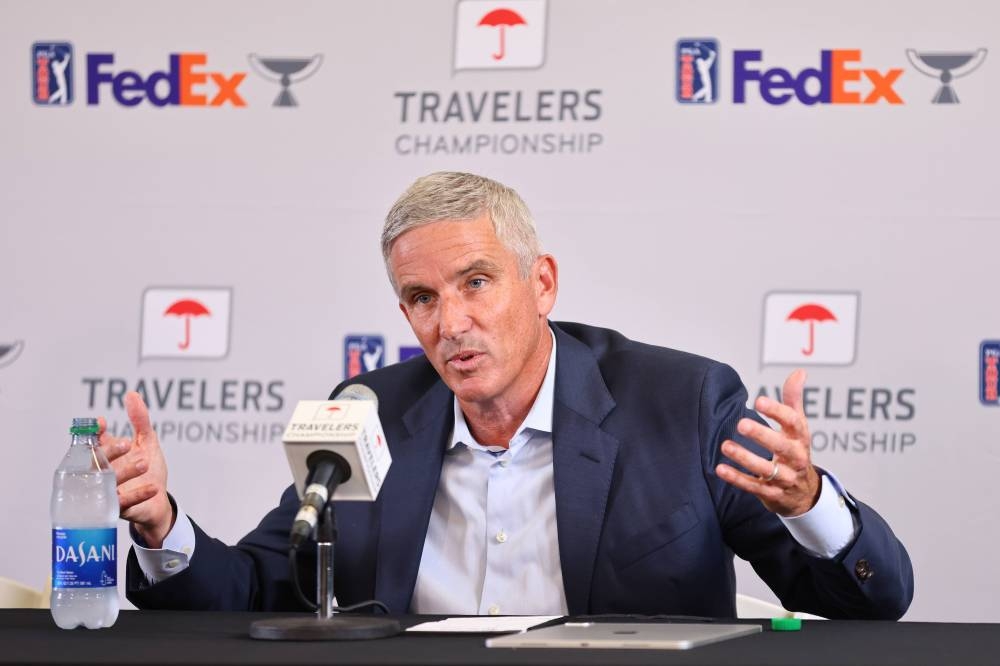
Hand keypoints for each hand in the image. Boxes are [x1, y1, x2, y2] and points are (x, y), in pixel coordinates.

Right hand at [98, 391, 173, 547]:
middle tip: (127, 444)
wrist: (158, 501)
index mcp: (106, 456)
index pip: (92, 443)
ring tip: (144, 463)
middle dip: (110, 452)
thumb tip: (132, 394)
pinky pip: (125, 503)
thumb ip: (140, 420)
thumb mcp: (147, 442)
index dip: (94, 433)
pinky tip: (154, 487)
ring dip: (125, 471)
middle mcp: (102, 474)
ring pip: (109, 482)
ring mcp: (108, 493)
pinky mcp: (119, 510)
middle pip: (97, 462)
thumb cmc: (148, 470)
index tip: (102, 423)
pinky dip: (138, 494)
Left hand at [715, 369, 819, 516]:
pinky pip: (754, 487)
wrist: (805, 493)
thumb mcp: (798, 425)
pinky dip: (737, 479)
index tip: (759, 400)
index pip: (793, 422)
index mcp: (800, 438)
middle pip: (781, 447)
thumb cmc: (796, 450)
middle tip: (741, 424)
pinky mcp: (772, 493)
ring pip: (766, 470)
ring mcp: (785, 478)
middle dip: (762, 436)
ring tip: (725, 446)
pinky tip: (720, 469)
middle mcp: (795, 458)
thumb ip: (793, 399)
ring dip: (745, 458)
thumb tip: (799, 371)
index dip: (777, 411)